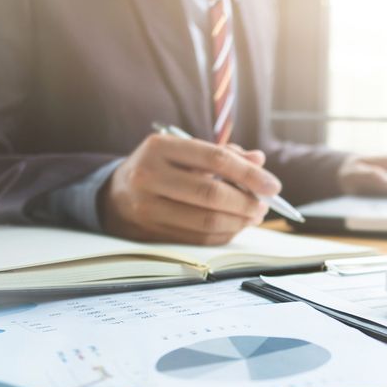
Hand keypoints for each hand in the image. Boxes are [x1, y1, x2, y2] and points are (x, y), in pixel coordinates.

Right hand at [100, 134, 279, 244]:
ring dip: (239, 221)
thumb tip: (258, 160)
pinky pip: (198, 239)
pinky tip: (235, 226)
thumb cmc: (158, 168)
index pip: (215, 159)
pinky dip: (224, 234)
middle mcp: (149, 176)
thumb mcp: (182, 151)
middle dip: (246, 202)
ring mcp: (146, 207)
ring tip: (253, 215)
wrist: (112, 196)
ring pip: (206, 221)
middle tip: (263, 205)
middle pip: (211, 194)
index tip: (273, 186)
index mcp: (159, 147)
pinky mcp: (150, 233)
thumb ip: (221, 154)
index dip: (249, 174)